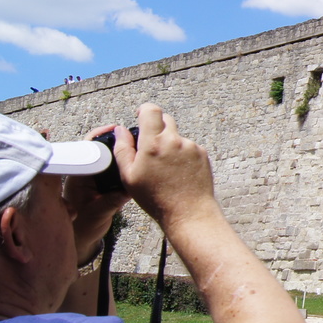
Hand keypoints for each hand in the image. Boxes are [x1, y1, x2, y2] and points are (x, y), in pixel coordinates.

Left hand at [62, 125, 133, 254]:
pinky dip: (126, 164)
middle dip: (116, 140)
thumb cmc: (84, 228)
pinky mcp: (105, 184)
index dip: (100, 135)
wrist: (83, 239)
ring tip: (139, 145)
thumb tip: (125, 191)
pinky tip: (139, 162)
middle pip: (100, 148)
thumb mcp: (97, 215)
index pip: (86, 148)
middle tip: (133, 135)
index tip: (116, 129)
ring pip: (109, 157)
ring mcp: (96, 178)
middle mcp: (87, 173)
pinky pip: (116, 168)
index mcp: (79, 176)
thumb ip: (109, 202)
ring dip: (122, 151)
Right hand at [114, 105, 216, 227]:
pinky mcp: (202, 154)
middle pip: (165, 120)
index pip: (151, 110)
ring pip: (176, 137)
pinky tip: (178, 173)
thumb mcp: (129, 176)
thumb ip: (123, 149)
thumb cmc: (155, 198)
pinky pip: (188, 147)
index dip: (144, 110)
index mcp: (153, 143)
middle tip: (150, 149)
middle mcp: (174, 140)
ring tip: (165, 169)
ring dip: (169, 145)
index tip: (140, 116)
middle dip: (156, 128)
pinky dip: (181, 155)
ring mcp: (191, 146)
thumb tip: (120, 130)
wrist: (188, 212)